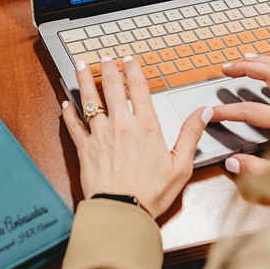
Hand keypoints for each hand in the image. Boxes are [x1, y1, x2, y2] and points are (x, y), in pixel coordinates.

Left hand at [61, 55, 211, 218]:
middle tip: (104, 56)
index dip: (133, 70)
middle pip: (111, 87)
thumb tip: (204, 112)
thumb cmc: (152, 193)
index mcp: (146, 126)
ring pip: (90, 100)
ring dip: (84, 81)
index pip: (138, 88)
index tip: (129, 59)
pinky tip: (64, 103)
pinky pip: (73, 125)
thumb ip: (191, 134)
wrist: (122, 211)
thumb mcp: (181, 165)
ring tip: (80, 65)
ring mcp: (100, 135)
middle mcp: (121, 125)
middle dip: (107, 68)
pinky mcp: (84, 149)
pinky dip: (68, 113)